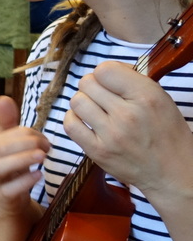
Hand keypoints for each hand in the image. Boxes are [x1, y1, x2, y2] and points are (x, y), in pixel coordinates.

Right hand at [0, 96, 49, 240]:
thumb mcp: (10, 147)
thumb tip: (2, 97)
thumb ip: (7, 123)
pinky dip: (22, 182)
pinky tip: (37, 176)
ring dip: (20, 160)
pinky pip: (7, 190)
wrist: (7, 206)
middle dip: (25, 144)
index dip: (30, 133)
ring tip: (41, 157)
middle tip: (47, 148)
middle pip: (0, 147)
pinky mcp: (0, 199)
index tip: (46, 141)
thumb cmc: (11, 171)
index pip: (8, 133)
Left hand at [65, 61, 192, 201]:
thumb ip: (132, 81)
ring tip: (95, 109)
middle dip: (93, 87)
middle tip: (103, 97)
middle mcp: (127, 114)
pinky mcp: (97, 151)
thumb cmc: (165, 132)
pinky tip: (85, 121)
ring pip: (76, 101)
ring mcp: (110, 134)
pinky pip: (70, 124)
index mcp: (147, 96)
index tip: (110, 81)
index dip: (104, 73)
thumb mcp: (160, 98)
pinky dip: (73, 119)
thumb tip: (103, 71)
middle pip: (87, 84)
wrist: (171, 170)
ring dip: (83, 102)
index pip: (105, 70)